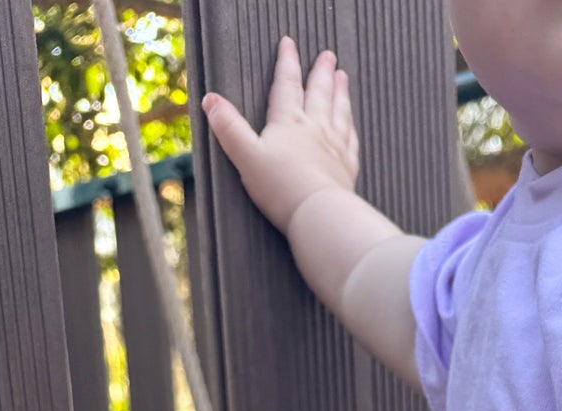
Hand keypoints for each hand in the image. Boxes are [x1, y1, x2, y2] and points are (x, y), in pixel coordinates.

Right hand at [202, 38, 359, 231]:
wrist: (319, 216)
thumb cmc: (281, 188)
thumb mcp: (245, 155)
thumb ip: (228, 127)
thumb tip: (210, 99)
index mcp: (289, 122)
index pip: (287, 84)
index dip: (287, 62)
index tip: (289, 43)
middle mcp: (315, 129)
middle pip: (320, 93)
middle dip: (321, 72)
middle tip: (329, 55)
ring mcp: (335, 147)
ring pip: (339, 112)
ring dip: (340, 93)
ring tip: (343, 77)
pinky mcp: (347, 169)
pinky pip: (351, 140)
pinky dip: (351, 127)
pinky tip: (351, 124)